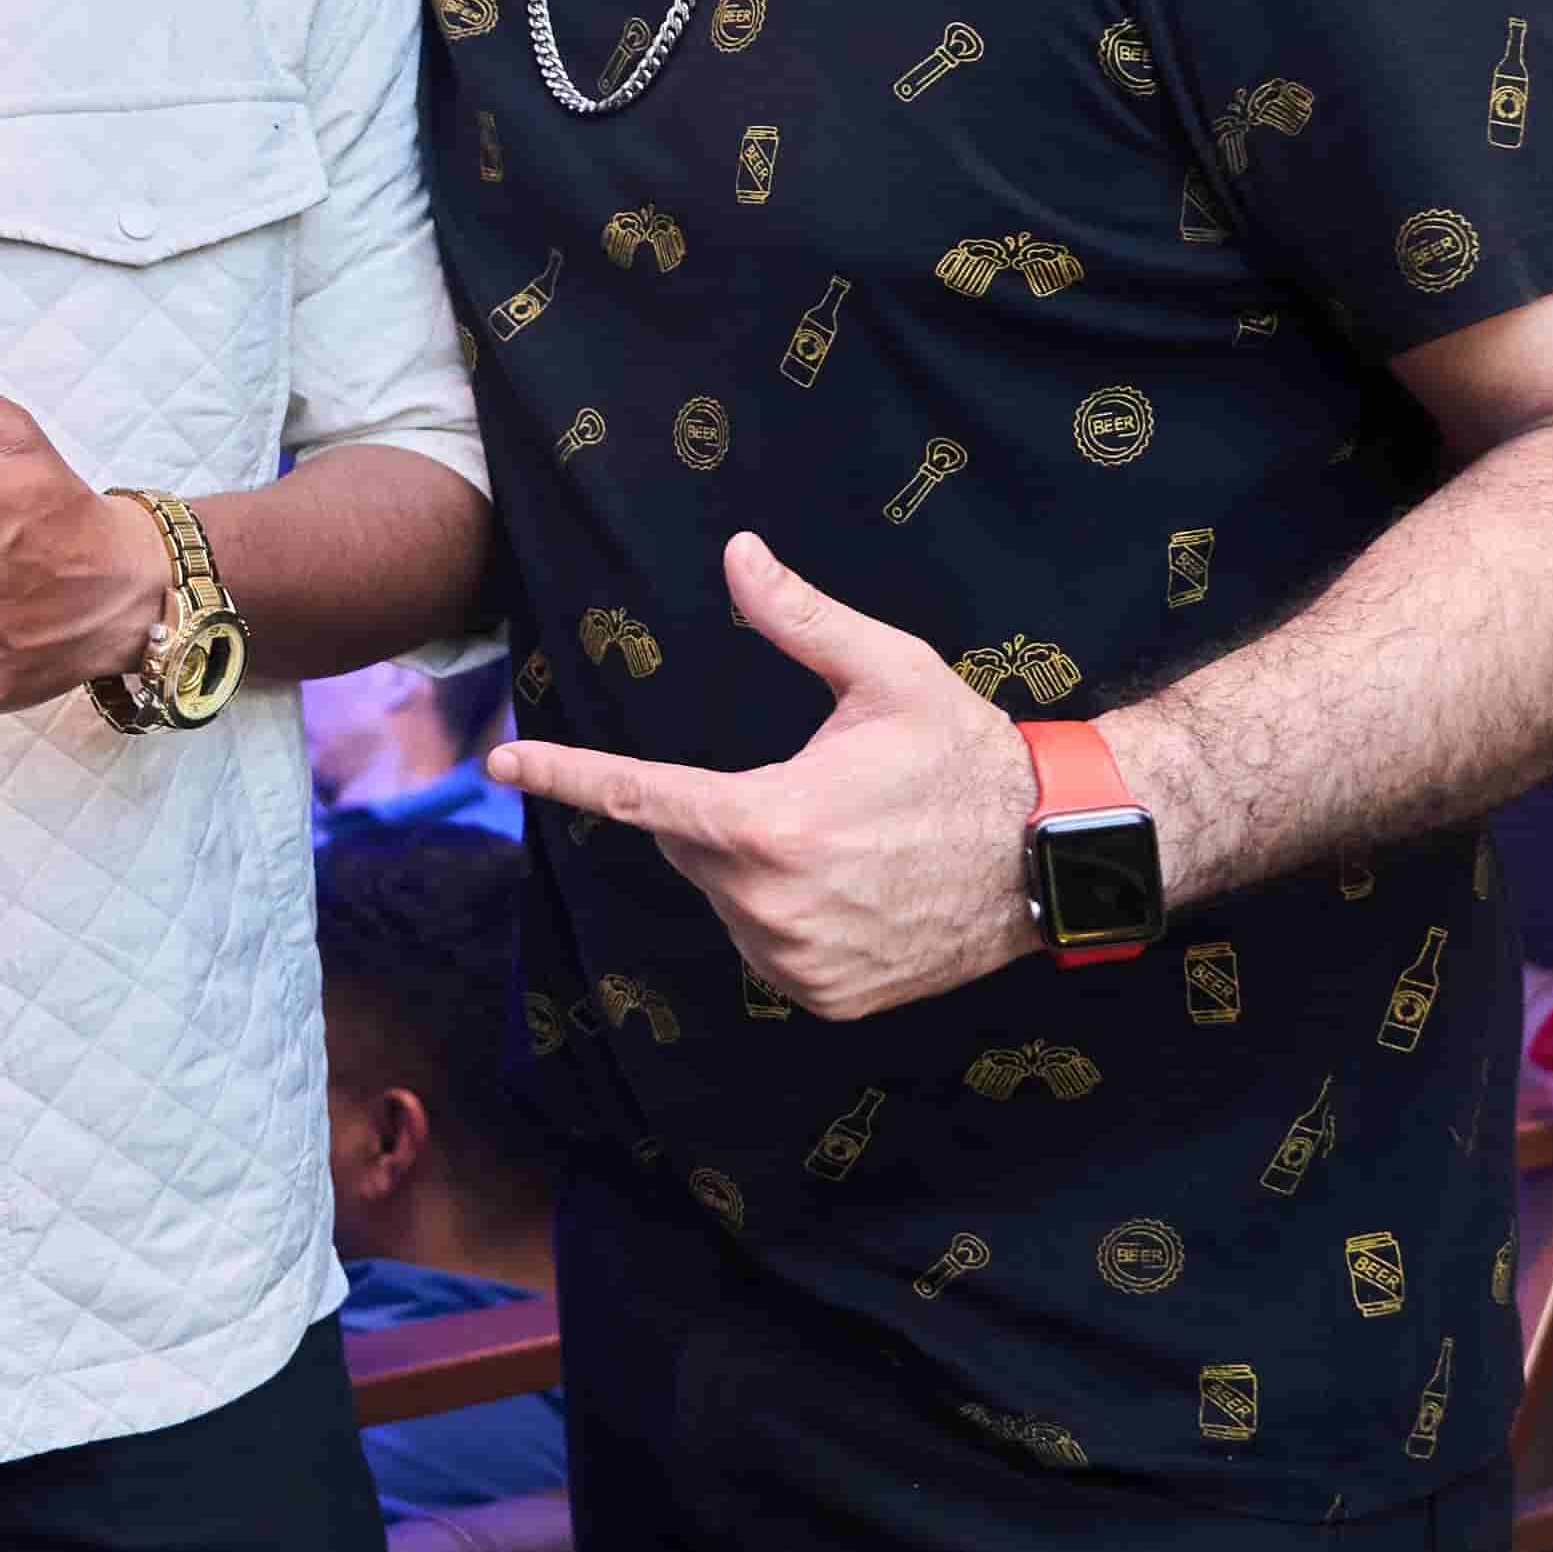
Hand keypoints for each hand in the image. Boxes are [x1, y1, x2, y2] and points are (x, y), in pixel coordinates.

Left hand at [489, 534, 1036, 1016]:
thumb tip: (738, 554)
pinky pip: (769, 947)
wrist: (1052, 856)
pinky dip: (790, 916)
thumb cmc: (965, 755)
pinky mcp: (826, 998)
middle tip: (814, 788)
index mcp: (765, 823)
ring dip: (758, 866)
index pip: (638, 795)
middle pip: (691, 843)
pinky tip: (857, 891)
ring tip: (851, 841)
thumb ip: (799, 619)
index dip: (563, 774)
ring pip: (728, 898)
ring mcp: (796, 961)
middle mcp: (768, 904)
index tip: (499, 765)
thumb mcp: (888, 672)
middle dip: (724, 810)